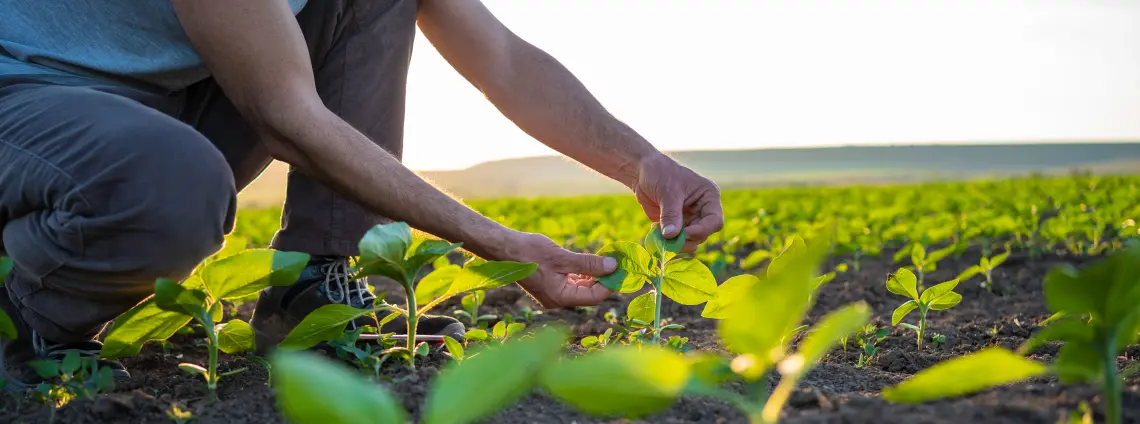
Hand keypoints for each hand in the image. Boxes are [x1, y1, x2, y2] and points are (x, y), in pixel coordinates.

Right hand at [501, 231, 617, 307]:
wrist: (504, 248)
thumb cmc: (530, 252)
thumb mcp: (563, 257)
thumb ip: (588, 264)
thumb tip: (612, 266)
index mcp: (560, 297)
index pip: (593, 296)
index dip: (610, 284)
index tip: (623, 269)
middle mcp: (558, 299)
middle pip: (589, 293)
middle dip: (604, 279)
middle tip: (619, 263)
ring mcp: (554, 292)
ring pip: (581, 287)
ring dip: (595, 275)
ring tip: (609, 261)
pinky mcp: (551, 284)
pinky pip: (572, 281)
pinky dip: (583, 273)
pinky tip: (592, 262)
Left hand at [631, 153, 724, 252]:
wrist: (643, 172)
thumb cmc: (660, 173)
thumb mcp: (668, 192)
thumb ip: (670, 214)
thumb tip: (671, 236)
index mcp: (708, 196)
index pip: (715, 221)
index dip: (701, 230)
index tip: (683, 234)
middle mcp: (702, 209)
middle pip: (703, 234)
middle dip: (687, 240)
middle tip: (669, 241)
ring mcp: (690, 218)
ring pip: (690, 240)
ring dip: (677, 243)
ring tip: (661, 237)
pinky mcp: (677, 224)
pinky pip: (676, 239)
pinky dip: (668, 241)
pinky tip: (656, 233)